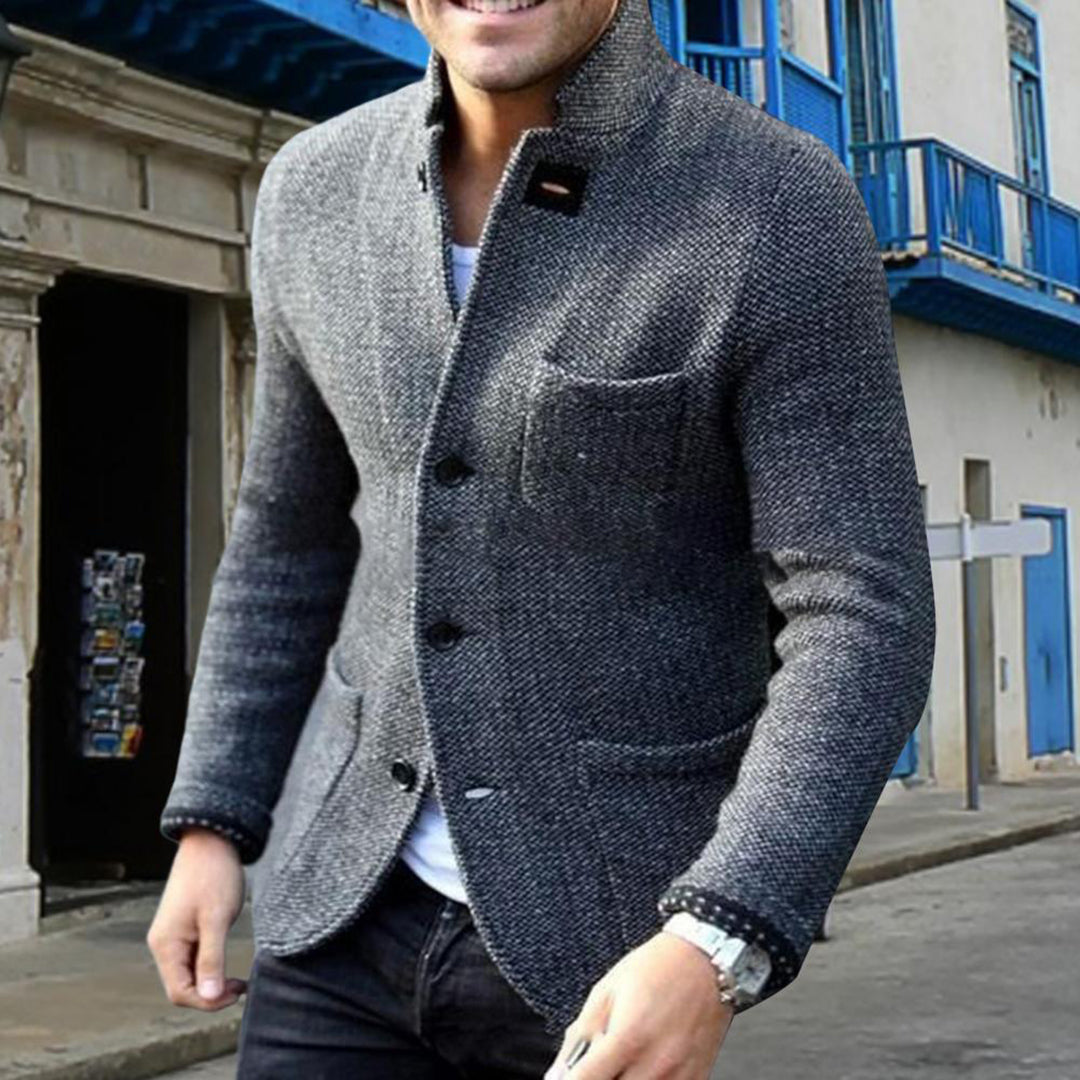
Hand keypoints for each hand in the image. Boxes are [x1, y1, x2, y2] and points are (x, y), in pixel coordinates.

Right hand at [146, 826, 247, 1009]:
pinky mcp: (183, 929)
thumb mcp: (217, 919)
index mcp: (166, 945)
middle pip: (182, 987)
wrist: (211, 841)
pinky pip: (192, 958)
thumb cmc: (214, 876)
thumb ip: (212, 959)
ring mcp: (172, 936)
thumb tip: (209, 997)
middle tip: (241, 986)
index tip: (236, 992)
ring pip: (187, 974)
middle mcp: (163, 944)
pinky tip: (226, 960)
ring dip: (210, 980)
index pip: (179, 993)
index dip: (207, 1001)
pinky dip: (209, 966)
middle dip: (209, 993)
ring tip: (237, 977)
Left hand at [544, 931, 734, 1078]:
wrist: (706, 961)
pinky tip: (643, 1064)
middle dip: (597, 1078)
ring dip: (622, 1079)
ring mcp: (678, 1077)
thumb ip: (581, 1034)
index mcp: (629, 1037)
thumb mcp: (607, 990)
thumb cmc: (657, 968)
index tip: (566, 1075)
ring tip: (622, 1059)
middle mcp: (655, 1064)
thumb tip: (560, 1069)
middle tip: (598, 1062)